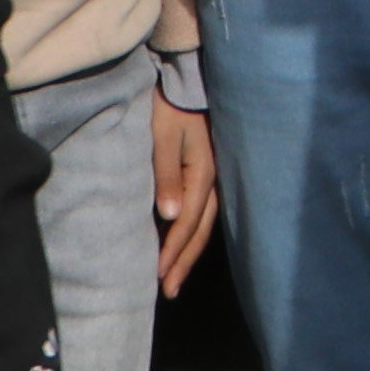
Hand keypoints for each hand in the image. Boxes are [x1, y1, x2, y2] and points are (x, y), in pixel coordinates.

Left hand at [153, 94, 218, 294]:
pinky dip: (189, 234)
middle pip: (199, 231)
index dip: (173, 251)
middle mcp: (211, 182)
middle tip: (168, 290)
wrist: (184, 80)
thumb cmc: (169, 107)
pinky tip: (179, 245)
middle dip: (184, 262)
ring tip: (173, 278)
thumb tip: (171, 216)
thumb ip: (167, 175)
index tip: (158, 275)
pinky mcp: (204, 174)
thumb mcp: (164, 137)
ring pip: (202, 225)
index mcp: (202, 175)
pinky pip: (200, 212)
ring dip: (187, 252)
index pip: (187, 223)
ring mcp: (211, 178)